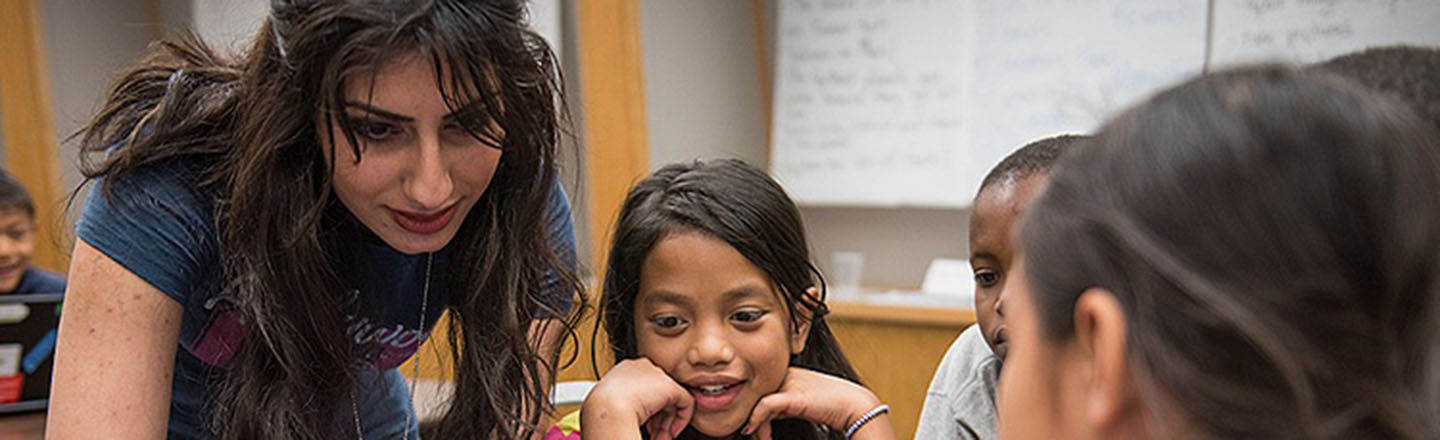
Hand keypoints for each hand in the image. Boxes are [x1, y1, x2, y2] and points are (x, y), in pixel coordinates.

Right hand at [580, 358, 692, 439]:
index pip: (641, 390)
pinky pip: (686, 402)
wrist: (606, 408)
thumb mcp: (611, 404)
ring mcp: (656, 375)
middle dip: (657, 419)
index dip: (644, 411)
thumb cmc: (602, 410)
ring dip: (666, 424)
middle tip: (654, 435)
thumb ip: (624, 404)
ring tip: (659, 437)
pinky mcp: (670, 385)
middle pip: (657, 395)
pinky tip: (671, 432)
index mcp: (624, 371)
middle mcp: (640, 368)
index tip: (642, 426)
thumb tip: (634, 415)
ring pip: (670, 401)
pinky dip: (681, 419)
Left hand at [741, 367, 892, 439]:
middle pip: (757, 393)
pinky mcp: (792, 396)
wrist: (856, 407)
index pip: (762, 388)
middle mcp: (787, 375)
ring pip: (757, 400)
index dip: (754, 407)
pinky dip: (756, 419)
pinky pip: (765, 405)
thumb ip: (784, 407)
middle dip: (752, 416)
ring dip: (754, 423)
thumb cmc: (835, 406)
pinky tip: (755, 430)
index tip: (754, 425)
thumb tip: (765, 418)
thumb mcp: (803, 404)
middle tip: (753, 433)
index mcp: (789, 372)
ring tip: (761, 438)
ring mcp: (789, 384)